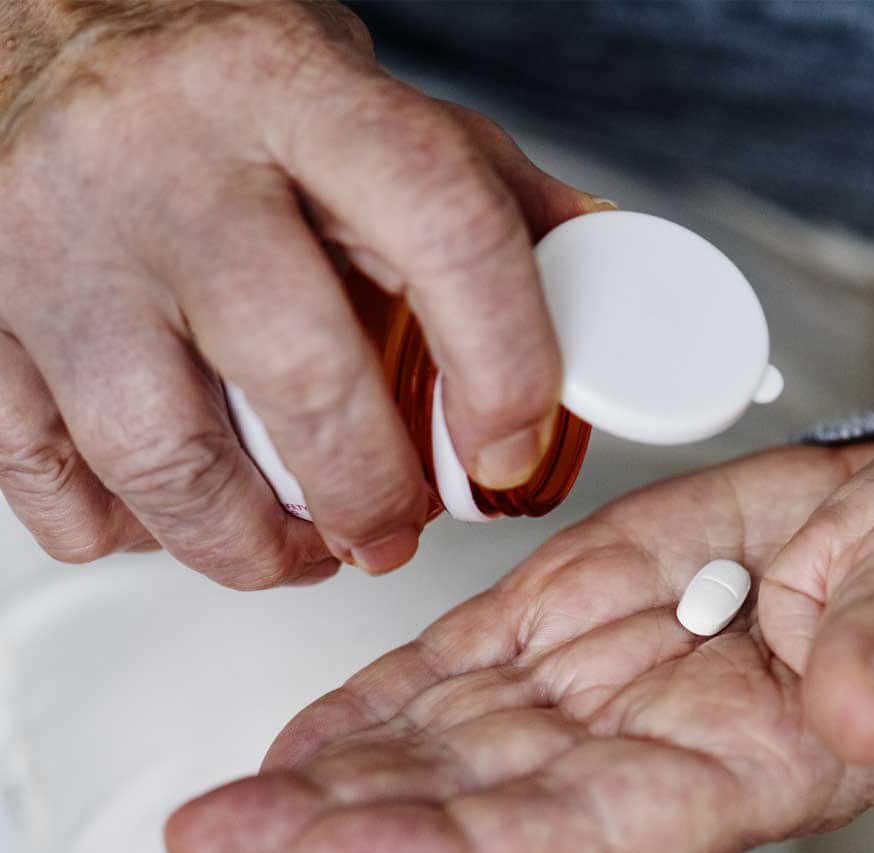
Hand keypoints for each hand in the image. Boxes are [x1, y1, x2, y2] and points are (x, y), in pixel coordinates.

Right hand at [0, 1, 600, 586]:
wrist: (28, 30)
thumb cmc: (211, 82)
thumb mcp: (359, 97)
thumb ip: (473, 186)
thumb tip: (589, 269)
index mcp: (292, 93)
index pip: (443, 230)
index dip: (503, 365)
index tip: (510, 449)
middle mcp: (164, 165)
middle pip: (298, 377)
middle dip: (368, 494)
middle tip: (393, 531)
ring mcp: (53, 246)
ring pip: (163, 459)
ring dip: (249, 546)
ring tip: (296, 551)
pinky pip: (47, 479)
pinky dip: (124, 530)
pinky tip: (174, 513)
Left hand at [166, 428, 873, 852]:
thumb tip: (847, 709)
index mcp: (735, 764)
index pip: (578, 832)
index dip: (465, 848)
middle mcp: (638, 741)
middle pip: (470, 801)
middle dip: (339, 826)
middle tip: (220, 840)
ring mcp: (591, 677)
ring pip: (439, 740)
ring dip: (329, 773)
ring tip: (227, 804)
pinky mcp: (566, 609)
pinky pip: (455, 664)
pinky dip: (376, 700)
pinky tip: (305, 737)